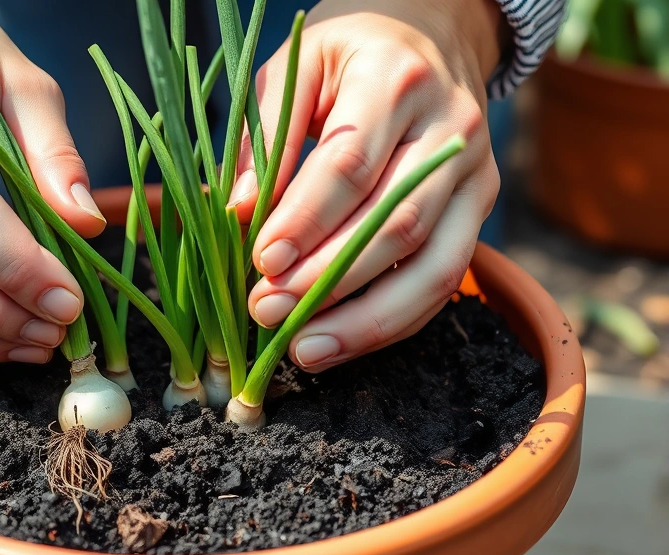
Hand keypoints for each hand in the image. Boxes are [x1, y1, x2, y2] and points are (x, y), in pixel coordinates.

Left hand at [229, 0, 508, 371]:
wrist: (429, 41)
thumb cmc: (347, 57)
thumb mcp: (297, 67)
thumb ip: (266, 136)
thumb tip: (240, 212)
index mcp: (397, 80)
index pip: (351, 162)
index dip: (306, 220)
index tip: (261, 260)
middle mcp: (452, 130)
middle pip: (397, 222)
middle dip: (328, 279)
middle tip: (266, 310)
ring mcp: (477, 177)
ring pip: (434, 266)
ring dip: (365, 320)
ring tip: (303, 349)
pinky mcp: (477, 213)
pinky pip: (444, 282)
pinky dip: (393, 322)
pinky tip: (340, 342)